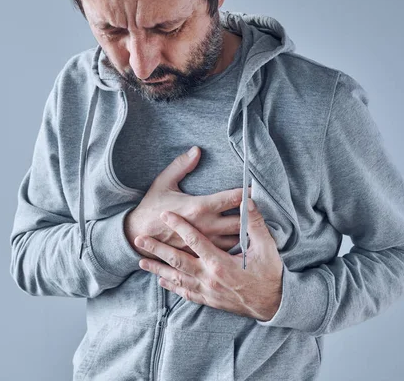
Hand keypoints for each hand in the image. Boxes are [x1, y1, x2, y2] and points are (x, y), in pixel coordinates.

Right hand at [124, 146, 250, 259]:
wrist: (137, 236)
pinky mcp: (202, 253)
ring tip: (261, 224)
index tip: (259, 187)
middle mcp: (206, 226)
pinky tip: (247, 241)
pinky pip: (226, 250)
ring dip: (250, 232)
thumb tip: (196, 150)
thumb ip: (181, 165)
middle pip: (241, 221)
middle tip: (266, 206)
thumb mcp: (163, 182)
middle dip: (255, 214)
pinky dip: (239, 245)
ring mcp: (205, 242)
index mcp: (199, 207)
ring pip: (237, 239)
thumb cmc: (151, 207)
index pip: (231, 198)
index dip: (248, 192)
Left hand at [133, 197, 283, 321]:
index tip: (165, 214)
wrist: (273, 306)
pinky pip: (185, 293)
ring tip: (140, 261)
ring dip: (157, 269)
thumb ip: (255, 224)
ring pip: (176, 278)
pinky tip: (161, 282)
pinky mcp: (209, 300)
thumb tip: (247, 202)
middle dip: (157, 249)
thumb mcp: (267, 248)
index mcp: (220, 263)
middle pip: (177, 260)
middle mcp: (209, 278)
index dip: (179, 225)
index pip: (195, 240)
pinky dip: (171, 287)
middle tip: (139, 239)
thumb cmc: (270, 275)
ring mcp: (207, 291)